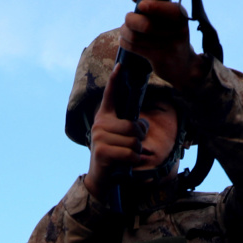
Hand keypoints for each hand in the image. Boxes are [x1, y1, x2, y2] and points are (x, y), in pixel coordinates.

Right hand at [85, 72, 148, 196]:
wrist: (100, 177)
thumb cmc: (115, 154)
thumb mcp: (121, 137)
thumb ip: (131, 127)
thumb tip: (142, 125)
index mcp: (105, 116)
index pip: (110, 95)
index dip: (115, 80)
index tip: (120, 65)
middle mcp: (100, 124)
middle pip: (134, 126)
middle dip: (140, 138)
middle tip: (133, 146)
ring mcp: (99, 137)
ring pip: (134, 141)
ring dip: (136, 152)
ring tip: (127, 155)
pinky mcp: (102, 152)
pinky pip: (130, 154)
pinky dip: (133, 161)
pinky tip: (125, 163)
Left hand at [122, 0, 202, 87]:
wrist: (183, 65)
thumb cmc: (171, 35)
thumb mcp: (170, 18)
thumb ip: (154, 2)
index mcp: (181, 16)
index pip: (167, 9)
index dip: (152, 6)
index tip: (141, 5)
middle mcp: (177, 31)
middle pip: (146, 25)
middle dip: (130, 20)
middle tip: (128, 19)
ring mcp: (169, 47)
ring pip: (136, 37)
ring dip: (125, 32)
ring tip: (124, 30)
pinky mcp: (159, 59)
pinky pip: (134, 48)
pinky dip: (125, 42)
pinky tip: (125, 40)